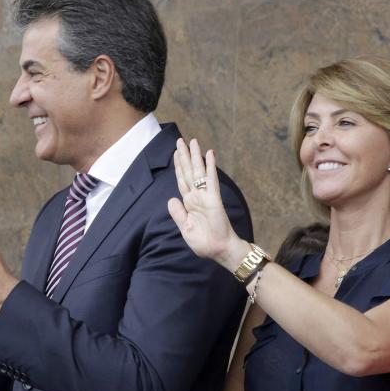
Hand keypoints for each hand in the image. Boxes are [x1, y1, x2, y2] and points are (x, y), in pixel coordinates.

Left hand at [167, 138, 249, 270]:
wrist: (218, 250)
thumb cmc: (204, 242)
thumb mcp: (185, 228)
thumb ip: (178, 213)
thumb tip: (171, 198)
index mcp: (189, 203)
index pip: (182, 180)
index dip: (178, 166)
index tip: (175, 153)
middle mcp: (196, 196)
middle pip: (188, 172)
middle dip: (184, 156)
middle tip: (180, 140)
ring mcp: (205, 196)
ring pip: (198, 172)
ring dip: (195, 156)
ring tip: (192, 141)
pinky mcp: (214, 199)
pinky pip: (211, 179)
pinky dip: (210, 166)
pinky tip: (210, 154)